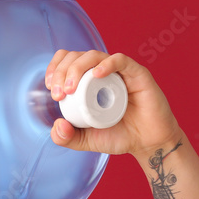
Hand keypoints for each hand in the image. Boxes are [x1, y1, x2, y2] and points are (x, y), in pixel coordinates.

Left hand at [45, 50, 181, 157]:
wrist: (147, 143)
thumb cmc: (118, 136)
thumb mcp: (85, 140)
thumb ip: (67, 137)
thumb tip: (57, 125)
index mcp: (87, 81)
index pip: (67, 62)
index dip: (56, 69)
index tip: (51, 88)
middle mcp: (101, 72)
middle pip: (76, 57)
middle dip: (62, 71)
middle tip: (59, 94)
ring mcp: (119, 71)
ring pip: (94, 56)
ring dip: (77, 68)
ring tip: (71, 88)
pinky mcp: (137, 74)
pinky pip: (120, 60)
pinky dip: (106, 64)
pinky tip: (96, 74)